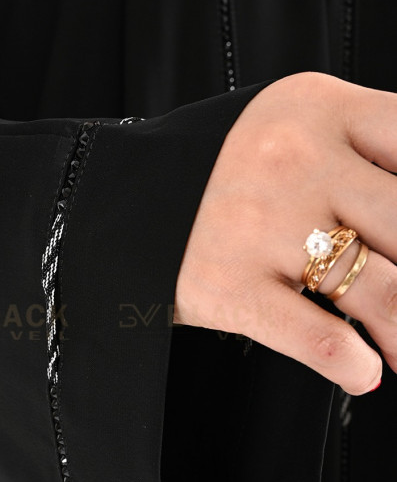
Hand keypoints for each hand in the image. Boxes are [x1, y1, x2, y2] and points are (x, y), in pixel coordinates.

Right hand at [173, 71, 396, 394]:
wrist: (111, 201)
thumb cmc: (222, 171)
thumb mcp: (292, 129)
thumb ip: (367, 153)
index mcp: (318, 108)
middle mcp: (292, 158)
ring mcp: (259, 224)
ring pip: (384, 290)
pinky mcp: (227, 286)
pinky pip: (316, 337)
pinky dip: (353, 365)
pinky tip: (365, 373)